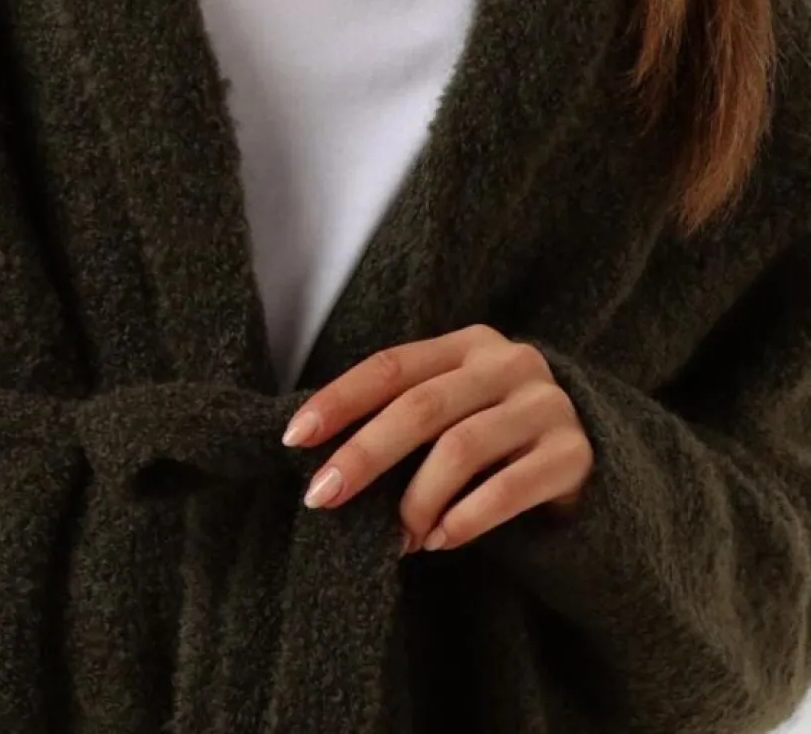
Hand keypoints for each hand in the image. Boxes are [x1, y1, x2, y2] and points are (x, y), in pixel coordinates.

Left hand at [280, 325, 594, 552]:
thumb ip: (404, 417)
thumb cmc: (494, 439)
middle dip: (364, 454)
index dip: (340, 399)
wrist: (590, 462)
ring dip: (417, 500)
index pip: (392, 366)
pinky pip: (508, 488)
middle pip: (421, 407)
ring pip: (461, 449)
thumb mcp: (453, 411)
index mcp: (468, 344)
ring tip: (398, 538)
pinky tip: (441, 540)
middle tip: (322, 497)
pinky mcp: (574, 454)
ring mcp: (546, 405)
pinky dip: (465, 519)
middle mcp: (509, 363)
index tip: (295, 438)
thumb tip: (320, 458)